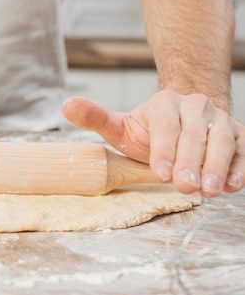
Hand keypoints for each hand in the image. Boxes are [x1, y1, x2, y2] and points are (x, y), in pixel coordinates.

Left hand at [62, 90, 244, 197]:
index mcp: (164, 104)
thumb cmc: (148, 129)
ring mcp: (219, 119)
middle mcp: (195, 107)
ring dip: (217, 166)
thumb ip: (95, 118)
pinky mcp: (238, 134)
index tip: (160, 172)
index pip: (165, 125)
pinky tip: (232, 185)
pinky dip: (240, 167)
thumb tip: (66, 105)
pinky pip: (243, 149)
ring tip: (209, 190)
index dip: (164, 150)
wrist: (181, 118)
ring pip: (223, 140)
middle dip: (190, 161)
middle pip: (195, 134)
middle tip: (185, 186)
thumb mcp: (119, 125)